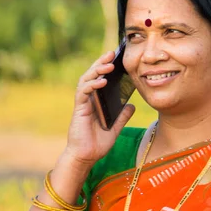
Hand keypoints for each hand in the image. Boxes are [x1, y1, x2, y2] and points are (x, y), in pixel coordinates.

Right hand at [62, 51, 135, 167]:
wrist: (86, 157)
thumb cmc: (97, 144)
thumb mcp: (115, 128)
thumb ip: (122, 117)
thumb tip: (132, 106)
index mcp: (96, 102)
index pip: (100, 80)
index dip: (105, 68)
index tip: (116, 58)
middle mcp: (88, 100)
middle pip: (92, 75)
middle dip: (101, 63)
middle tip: (112, 53)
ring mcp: (82, 103)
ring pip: (86, 80)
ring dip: (96, 70)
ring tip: (108, 65)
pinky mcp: (79, 109)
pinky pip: (83, 92)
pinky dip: (92, 85)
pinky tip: (101, 81)